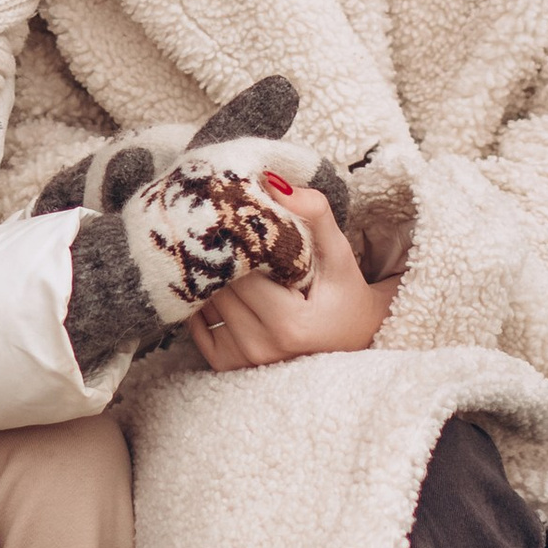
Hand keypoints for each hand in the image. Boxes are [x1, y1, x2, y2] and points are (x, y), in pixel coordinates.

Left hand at [193, 188, 395, 368]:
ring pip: (204, 303)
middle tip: (225, 231)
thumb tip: (272, 181)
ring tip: (225, 257)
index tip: (237, 218)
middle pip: (220, 287)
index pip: (241, 272)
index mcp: (290, 325)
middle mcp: (263, 348)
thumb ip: (314, 213)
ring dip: (210, 277)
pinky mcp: (228, 366)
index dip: (237, 242)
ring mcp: (244, 361)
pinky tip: (222, 286)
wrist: (351, 335)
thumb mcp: (338, 252)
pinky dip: (201, 303)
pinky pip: (196, 325)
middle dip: (221, 257)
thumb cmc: (344, 291)